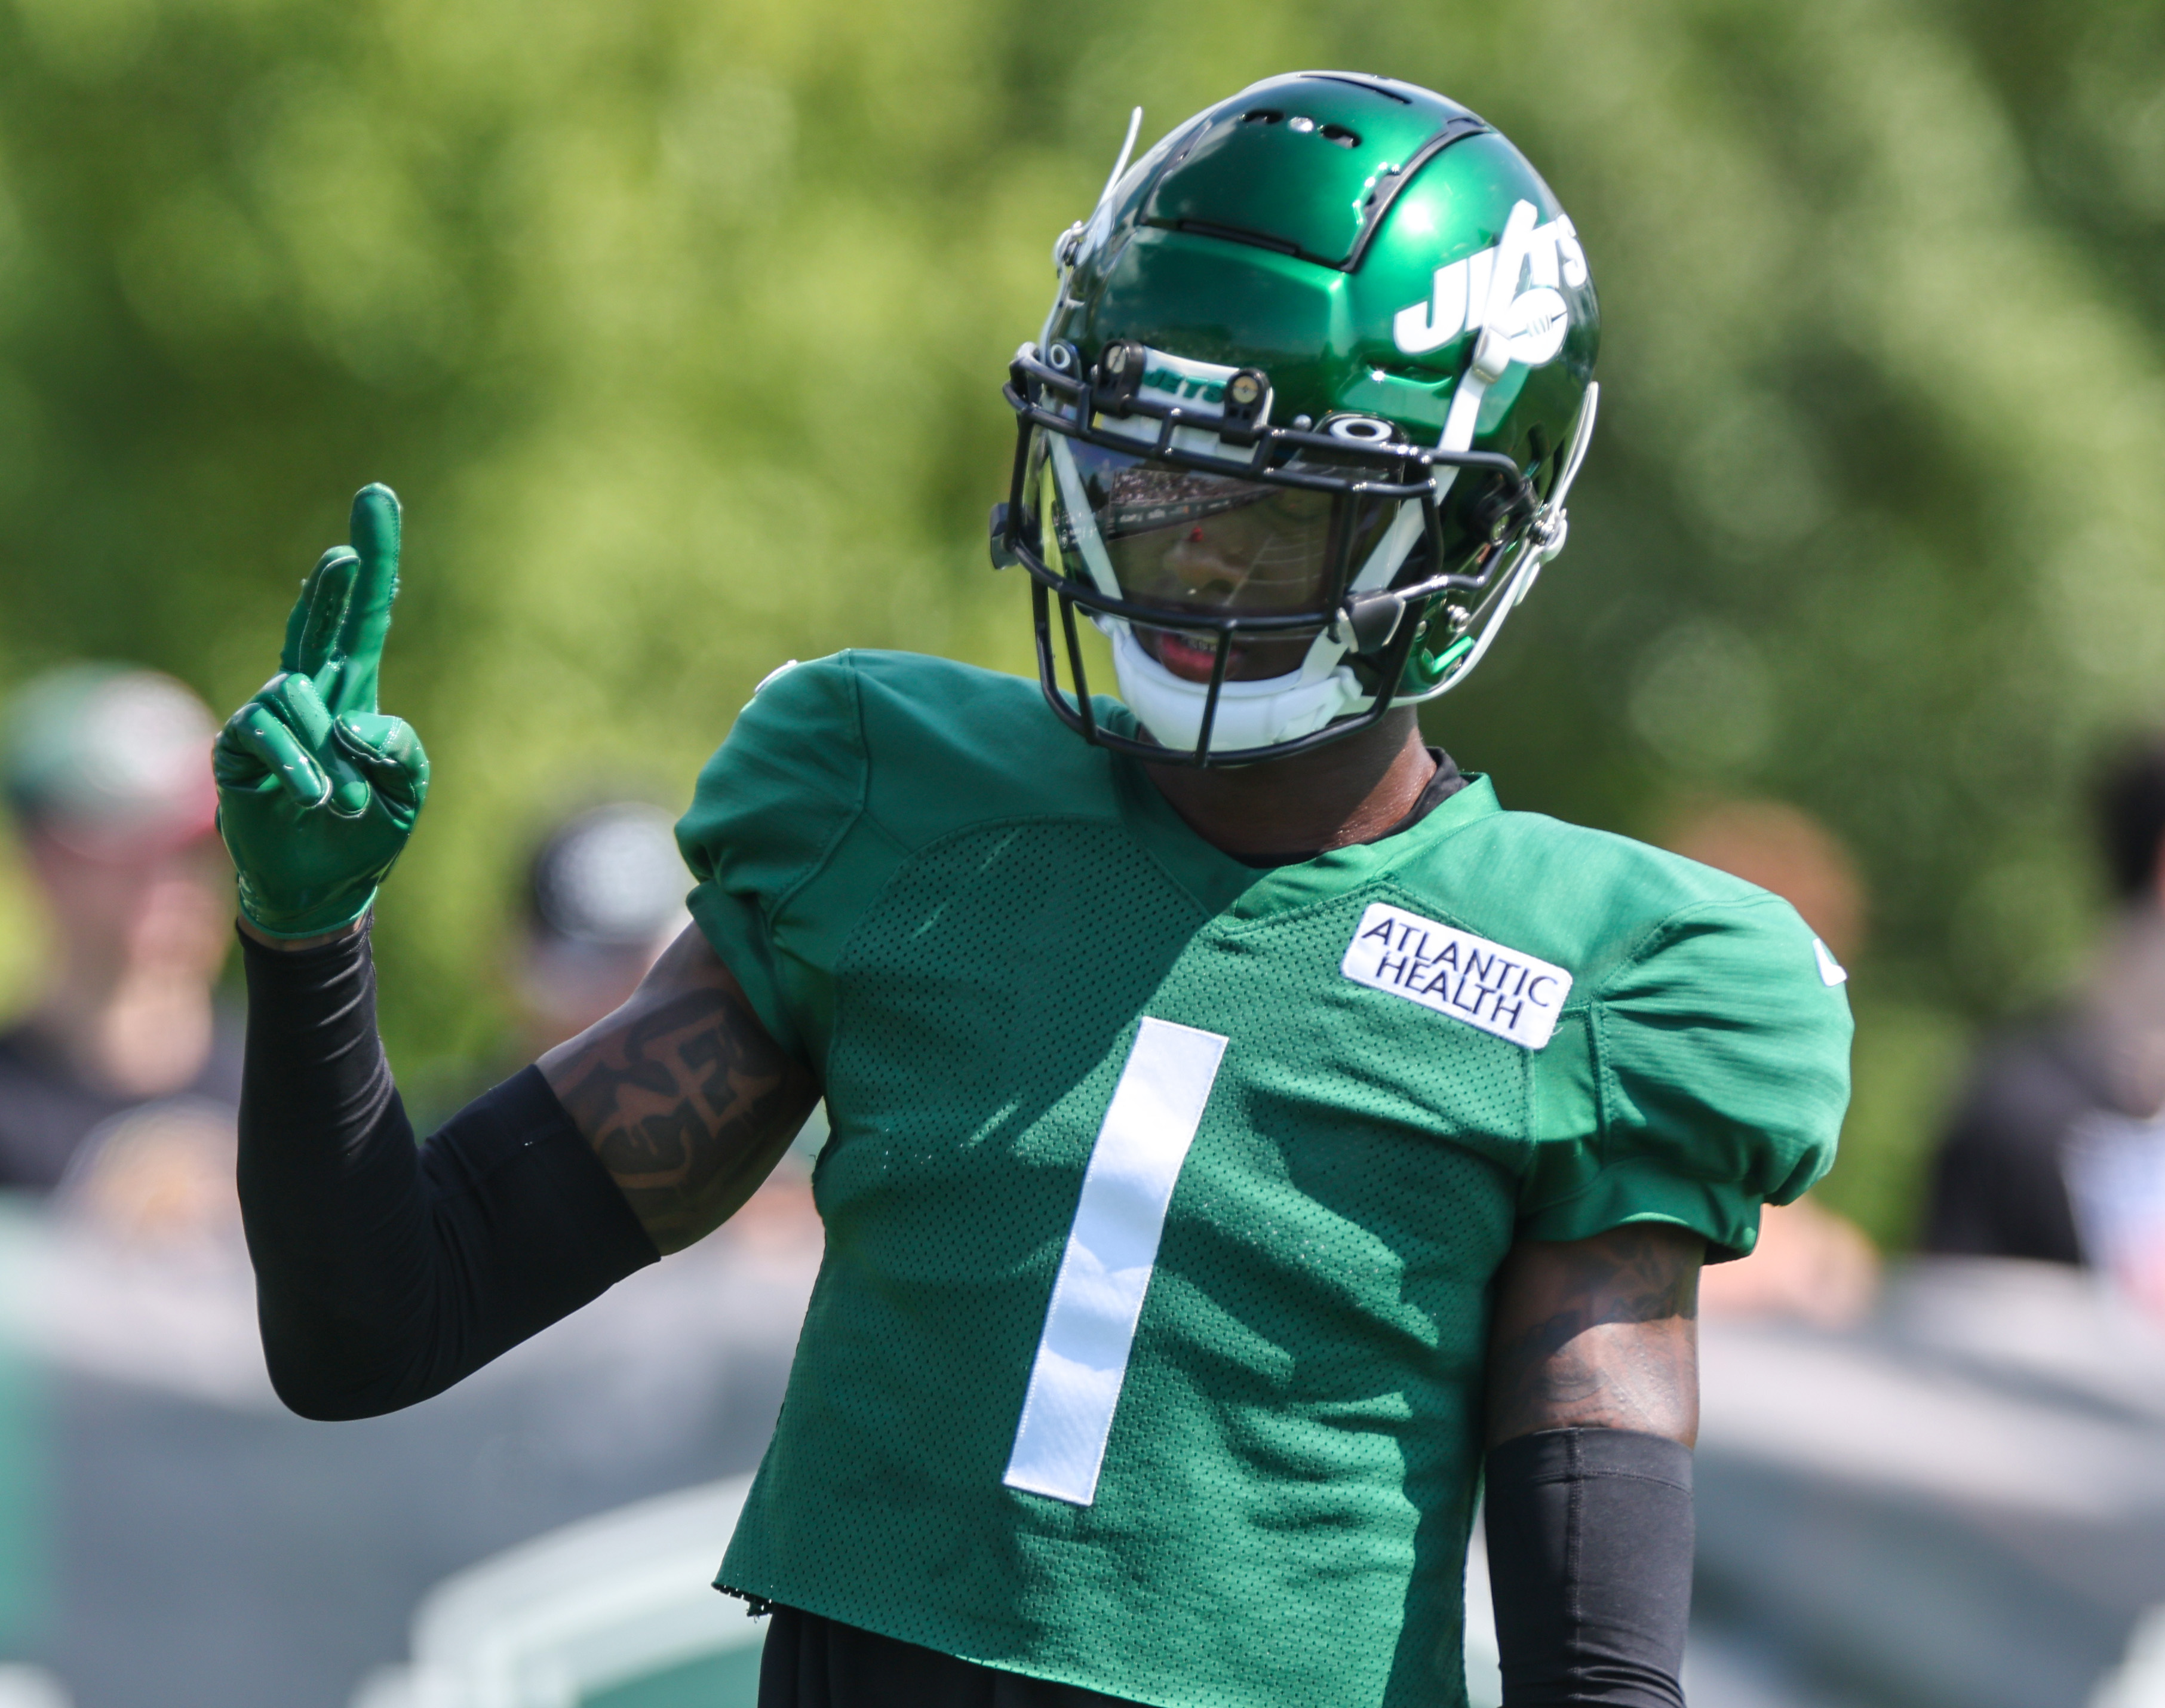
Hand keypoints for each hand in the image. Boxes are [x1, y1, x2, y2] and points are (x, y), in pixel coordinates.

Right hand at [213, 484, 428, 938]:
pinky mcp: (236, 748)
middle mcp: (311, 694)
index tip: (378, 501)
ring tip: (344, 800)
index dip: (374, 561)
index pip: (364, 618)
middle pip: (321, 622)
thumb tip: (356, 721)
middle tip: (347, 554)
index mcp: (355, 693)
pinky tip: (315, 795)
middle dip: (336, 585)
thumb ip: (400, 752)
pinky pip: (263, 734)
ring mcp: (270, 717)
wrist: (322, 885)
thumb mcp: (406, 793)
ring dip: (327, 753)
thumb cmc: (365, 831)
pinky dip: (297, 765)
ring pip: (296, 697)